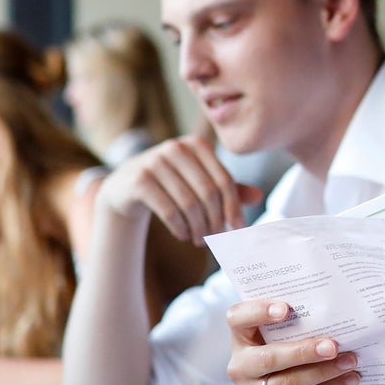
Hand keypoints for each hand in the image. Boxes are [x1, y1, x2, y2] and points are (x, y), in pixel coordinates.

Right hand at [101, 137, 263, 244]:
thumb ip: (228, 188)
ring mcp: (155, 161)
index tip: (238, 229)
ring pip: (189, 204)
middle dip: (215, 221)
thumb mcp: (200, 182)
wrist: (126, 187)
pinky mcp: (139, 180)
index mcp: (197, 144)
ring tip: (199, 240)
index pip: (224, 180)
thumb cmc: (171, 184)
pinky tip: (183, 234)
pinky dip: (180, 228)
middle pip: (208, 193)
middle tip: (215, 240)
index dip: (234, 207)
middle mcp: (176, 148)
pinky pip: (169, 211)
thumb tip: (258, 196)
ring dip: (198, 229)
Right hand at [225, 300, 359, 384]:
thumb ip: (299, 326)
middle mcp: (240, 366)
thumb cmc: (295, 357)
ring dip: (323, 372)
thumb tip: (334, 313)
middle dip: (303, 351)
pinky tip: (350, 379)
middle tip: (333, 346)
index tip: (286, 308)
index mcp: (242, 338)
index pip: (237, 319)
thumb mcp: (291, 339)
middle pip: (267, 357)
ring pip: (287, 383)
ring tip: (350, 361)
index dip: (258, 311)